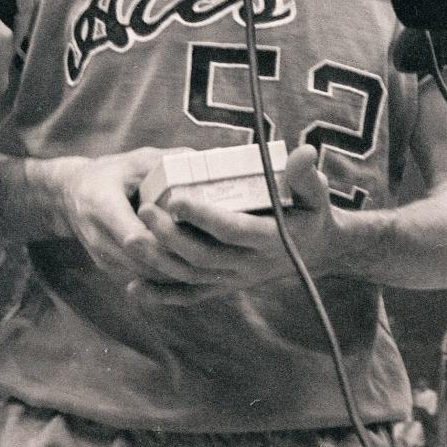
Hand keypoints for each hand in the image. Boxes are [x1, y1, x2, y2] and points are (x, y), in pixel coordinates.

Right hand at [58, 147, 247, 285]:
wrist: (70, 194)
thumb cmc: (111, 173)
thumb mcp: (136, 160)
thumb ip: (168, 161)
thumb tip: (207, 159)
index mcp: (101, 204)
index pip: (135, 235)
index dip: (165, 238)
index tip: (195, 232)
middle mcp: (98, 236)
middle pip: (144, 259)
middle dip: (179, 258)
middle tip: (214, 253)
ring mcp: (102, 256)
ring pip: (145, 274)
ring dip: (176, 271)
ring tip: (210, 263)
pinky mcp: (109, 268)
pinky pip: (141, 278)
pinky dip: (167, 275)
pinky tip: (194, 269)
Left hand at [129, 144, 337, 303]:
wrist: (318, 252)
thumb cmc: (313, 214)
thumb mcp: (316, 194)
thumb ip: (306, 176)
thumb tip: (304, 151)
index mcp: (270, 240)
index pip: (233, 229)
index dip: (205, 217)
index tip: (177, 198)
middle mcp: (250, 264)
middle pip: (203, 255)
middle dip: (170, 236)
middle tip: (142, 209)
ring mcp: (235, 278)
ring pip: (191, 276)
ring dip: (159, 263)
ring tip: (128, 241)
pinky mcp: (225, 286)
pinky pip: (191, 295)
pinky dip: (163, 295)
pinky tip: (133, 289)